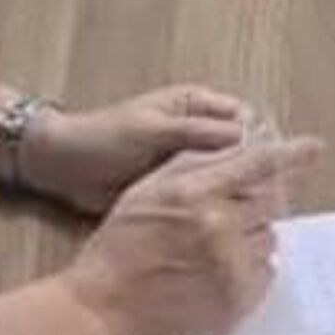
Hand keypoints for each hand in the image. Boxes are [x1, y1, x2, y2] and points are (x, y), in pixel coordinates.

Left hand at [25, 84, 248, 214]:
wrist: (61, 166)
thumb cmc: (103, 137)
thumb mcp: (150, 129)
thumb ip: (196, 131)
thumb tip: (245, 136)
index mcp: (198, 105)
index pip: (247, 119)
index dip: (263, 143)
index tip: (273, 170)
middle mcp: (201, 131)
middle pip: (244, 150)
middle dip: (256, 173)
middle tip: (266, 203)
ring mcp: (190, 161)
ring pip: (229, 177)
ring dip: (239, 195)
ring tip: (249, 221)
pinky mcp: (178, 189)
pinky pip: (208, 197)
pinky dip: (219, 210)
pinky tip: (226, 229)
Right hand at [62, 136, 324, 334]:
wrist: (102, 309)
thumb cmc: (119, 245)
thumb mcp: (148, 190)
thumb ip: (192, 165)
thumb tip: (234, 147)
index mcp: (197, 194)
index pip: (257, 164)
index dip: (290, 153)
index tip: (315, 147)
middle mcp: (220, 228)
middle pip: (269, 202)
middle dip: (256, 202)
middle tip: (229, 212)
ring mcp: (232, 267)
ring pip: (268, 237)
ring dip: (251, 236)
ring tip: (211, 247)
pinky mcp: (237, 301)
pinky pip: (266, 272)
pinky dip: (251, 267)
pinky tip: (217, 271)